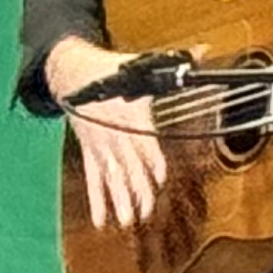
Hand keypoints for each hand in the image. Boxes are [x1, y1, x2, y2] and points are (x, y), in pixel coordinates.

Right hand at [48, 38, 172, 232]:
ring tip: (128, 221)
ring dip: (119, 200)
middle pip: (126, 165)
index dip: (151, 159)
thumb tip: (203, 51)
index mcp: (127, 112)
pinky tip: (103, 221)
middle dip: (136, 189)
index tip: (161, 177)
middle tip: (145, 212)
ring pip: (110, 177)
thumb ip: (173, 63)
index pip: (142, 139)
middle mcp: (112, 132)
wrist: (69, 72)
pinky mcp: (90, 152)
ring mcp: (99, 145)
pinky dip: (97, 201)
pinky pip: (93, 179)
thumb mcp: (139, 63)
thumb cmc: (108, 69)